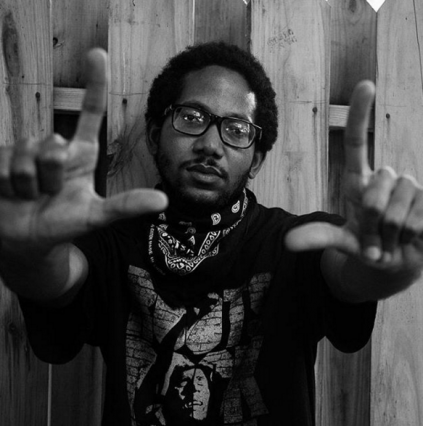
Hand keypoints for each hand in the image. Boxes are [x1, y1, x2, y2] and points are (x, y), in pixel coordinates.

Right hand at [0, 48, 166, 250]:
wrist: (27, 239)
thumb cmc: (64, 224)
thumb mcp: (97, 216)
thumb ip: (126, 206)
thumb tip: (163, 200)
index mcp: (82, 153)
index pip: (90, 112)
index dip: (94, 83)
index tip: (97, 54)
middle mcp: (54, 146)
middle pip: (54, 147)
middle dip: (52, 177)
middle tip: (50, 194)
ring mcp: (25, 151)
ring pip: (28, 157)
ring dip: (30, 186)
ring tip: (31, 195)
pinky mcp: (0, 159)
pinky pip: (3, 165)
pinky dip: (8, 186)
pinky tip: (10, 192)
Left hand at [285, 80, 422, 270]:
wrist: (398, 262)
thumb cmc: (367, 245)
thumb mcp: (342, 241)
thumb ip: (319, 237)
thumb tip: (288, 241)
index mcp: (359, 180)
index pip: (355, 142)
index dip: (359, 114)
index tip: (366, 85)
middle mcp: (385, 177)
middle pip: (377, 188)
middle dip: (373, 218)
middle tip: (375, 234)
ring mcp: (411, 187)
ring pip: (398, 207)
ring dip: (391, 232)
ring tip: (392, 236)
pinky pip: (419, 217)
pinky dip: (410, 236)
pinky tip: (410, 237)